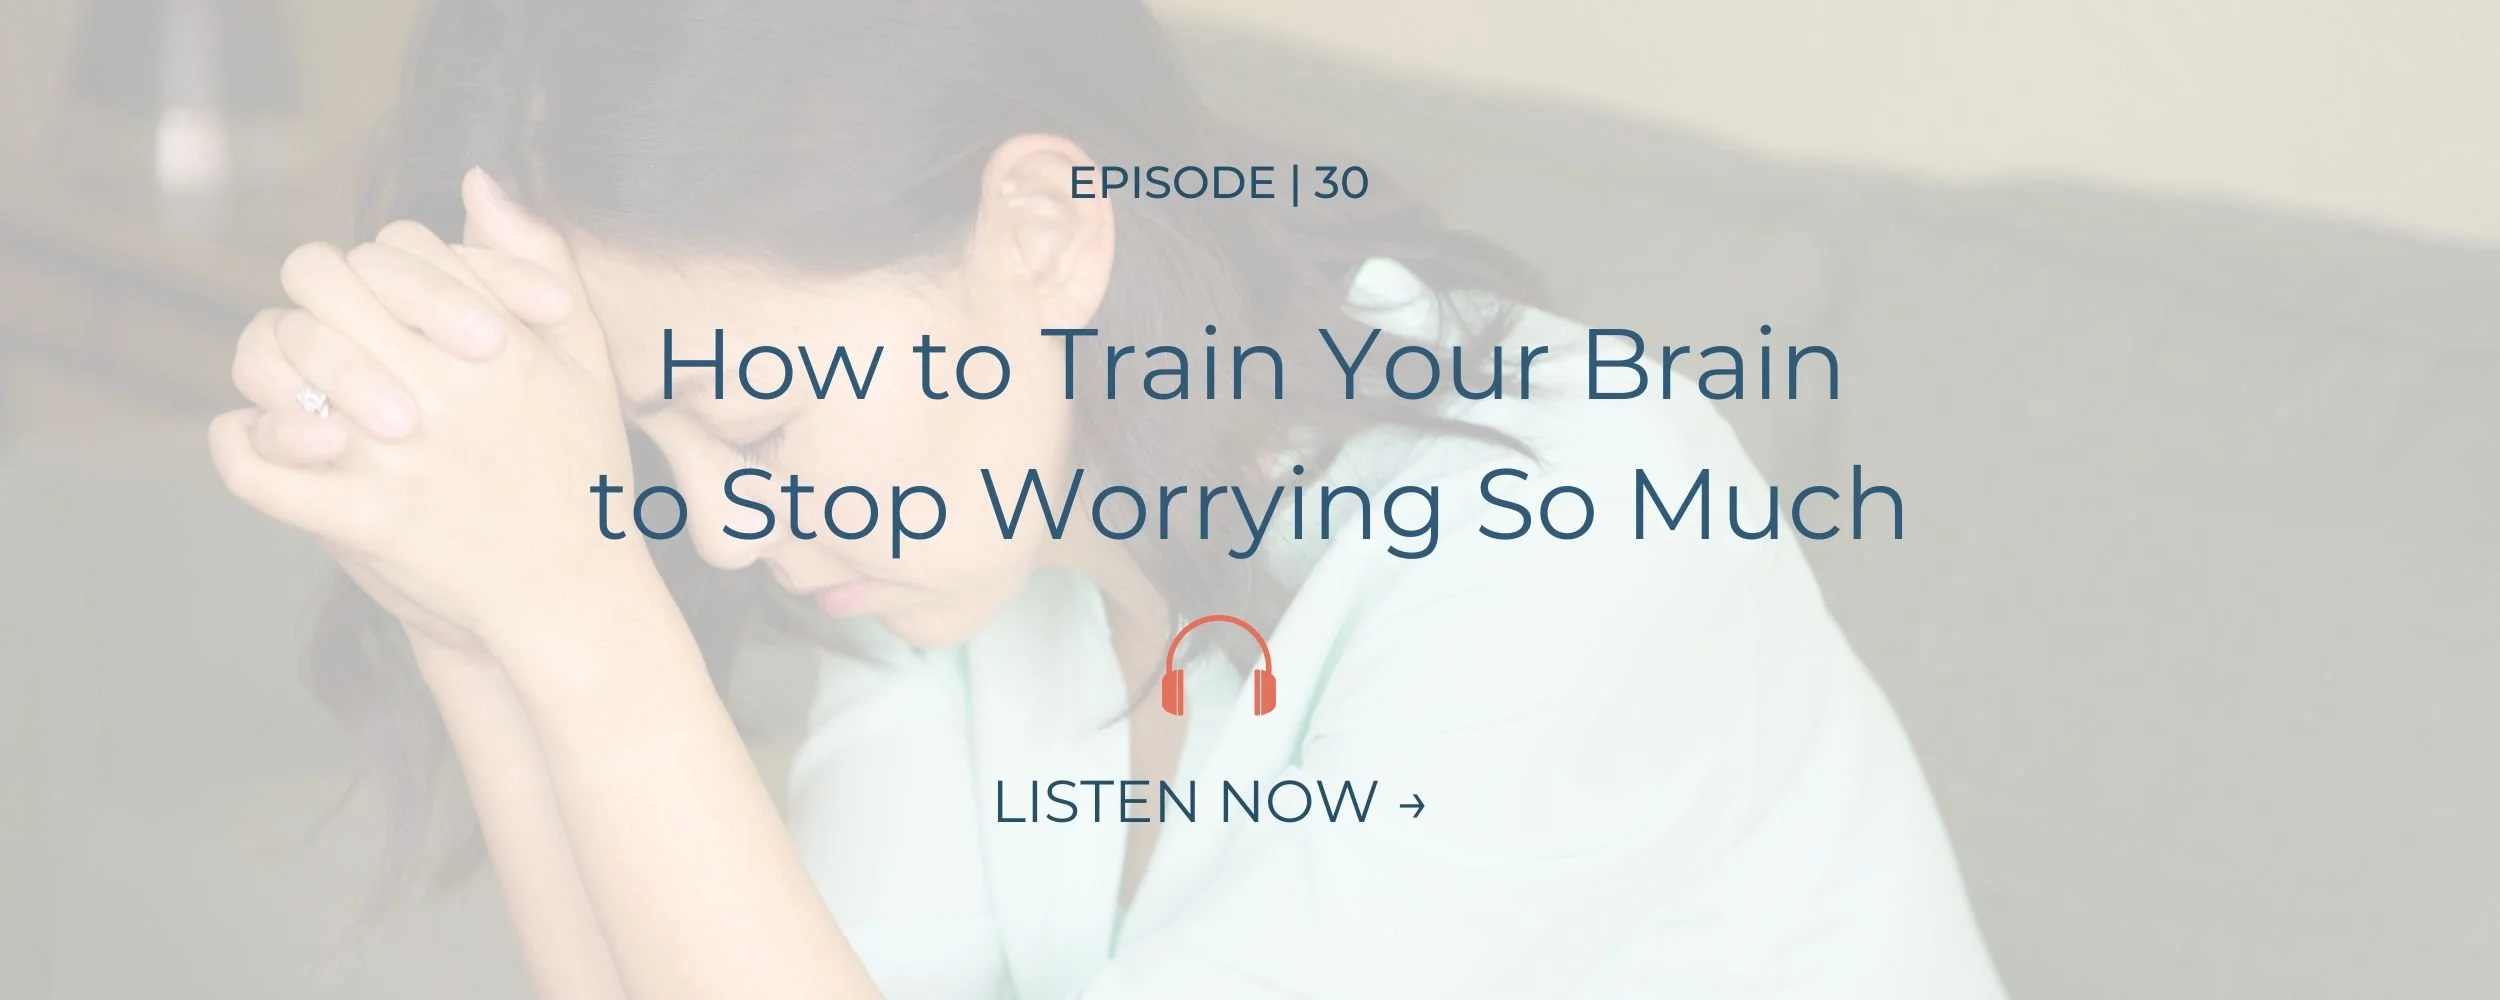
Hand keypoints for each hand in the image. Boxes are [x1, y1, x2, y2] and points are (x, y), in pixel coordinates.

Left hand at [212, 168, 657, 656]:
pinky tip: (259, 433)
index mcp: (490, 345)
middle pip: (322, 285)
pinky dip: (242, 445)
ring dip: (281, 360)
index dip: (388, 264)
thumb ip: (538, 261)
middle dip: (320, 292)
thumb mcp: (584, 357)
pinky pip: (258, 470)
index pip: (396, 250)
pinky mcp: (358, 520)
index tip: (401, 298)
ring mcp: (390, 458)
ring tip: (306, 379)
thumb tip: (476, 180)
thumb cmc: (580, 468)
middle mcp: (436, 391)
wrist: (571, 591)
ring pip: (282, 361)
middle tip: (337, 322)